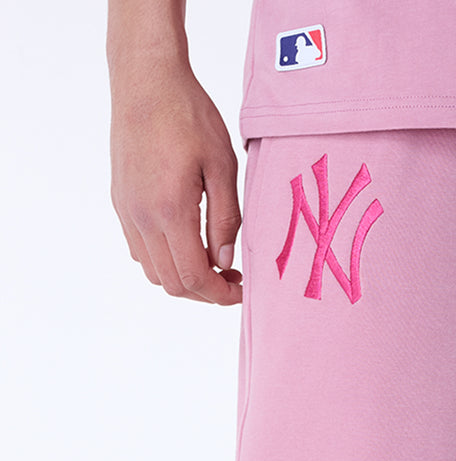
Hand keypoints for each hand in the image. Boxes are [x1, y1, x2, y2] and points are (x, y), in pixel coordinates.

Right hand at [110, 61, 242, 304]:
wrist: (146, 79)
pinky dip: (165, 261)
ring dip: (184, 278)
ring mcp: (126, 210)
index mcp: (170, 210)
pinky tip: (189, 243)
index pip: (194, 277)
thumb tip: (225, 262)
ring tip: (214, 263)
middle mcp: (141, 216)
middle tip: (233, 279)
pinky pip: (140, 250)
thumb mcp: (223, 167)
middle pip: (172, 283)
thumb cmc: (189, 116)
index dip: (221, 295)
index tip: (243, 291)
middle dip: (206, 292)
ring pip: (153, 271)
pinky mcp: (121, 200)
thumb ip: (226, 220)